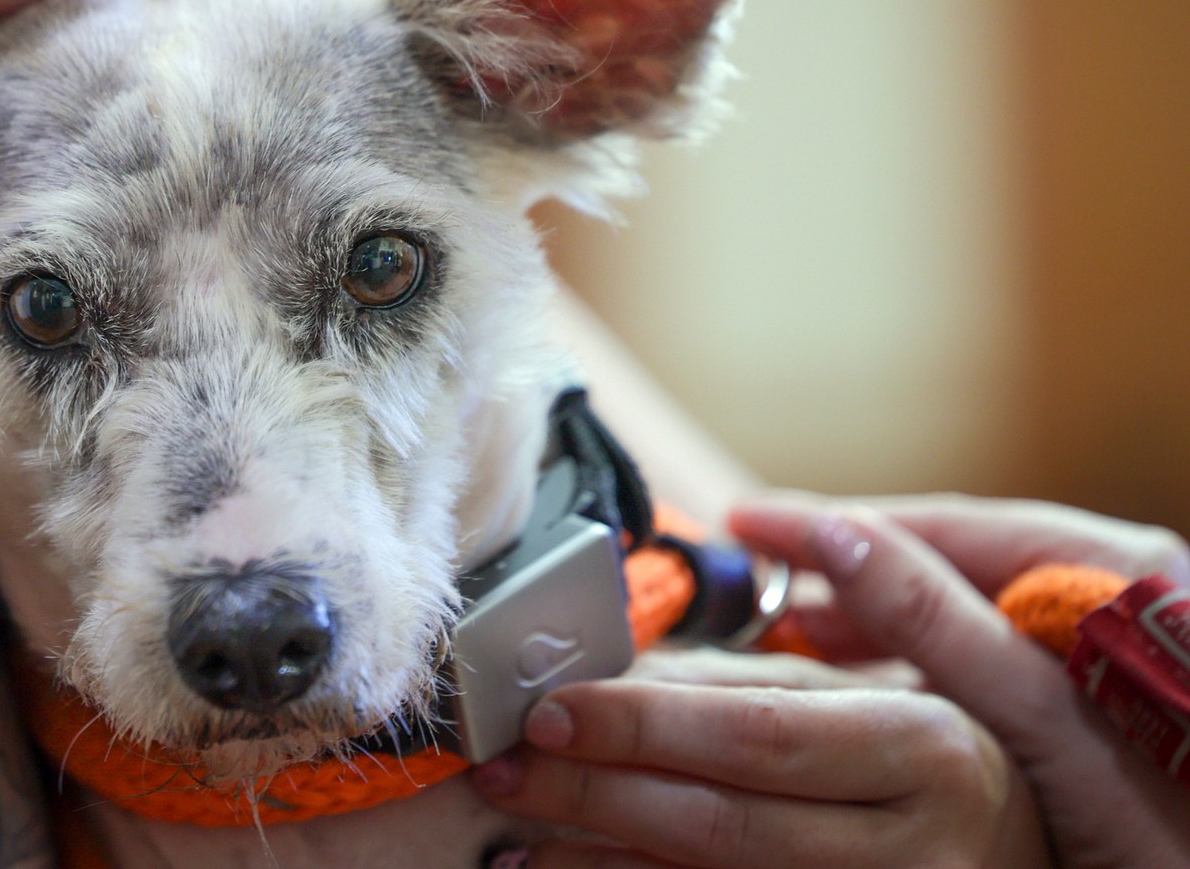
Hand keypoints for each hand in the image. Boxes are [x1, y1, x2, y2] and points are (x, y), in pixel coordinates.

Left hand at [473, 648, 1048, 867]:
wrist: (1020, 850)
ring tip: (514, 834)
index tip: (547, 710)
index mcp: (922, 749)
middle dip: (595, 793)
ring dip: (596, 862)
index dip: (641, 723)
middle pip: (722, 823)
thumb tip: (605, 675)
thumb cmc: (923, 758)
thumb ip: (746, 681)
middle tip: (504, 767)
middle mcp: (915, 847)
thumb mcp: (866, 695)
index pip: (755, 734)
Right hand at [731, 493, 1189, 868]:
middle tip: (753, 592)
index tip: (746, 525)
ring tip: (793, 638)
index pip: (943, 526)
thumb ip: (945, 627)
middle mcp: (1112, 585)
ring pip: (969, 608)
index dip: (834, 526)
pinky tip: (875, 683)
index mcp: (1113, 568)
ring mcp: (1111, 638)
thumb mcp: (1050, 726)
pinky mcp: (1107, 688)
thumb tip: (839, 539)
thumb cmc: (1178, 823)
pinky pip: (995, 651)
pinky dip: (927, 661)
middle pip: (951, 561)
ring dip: (880, 622)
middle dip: (846, 575)